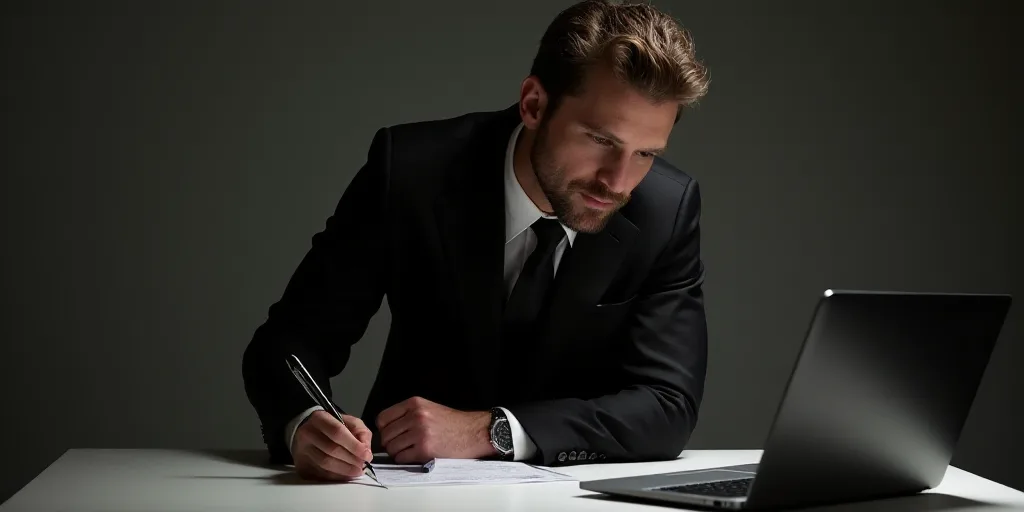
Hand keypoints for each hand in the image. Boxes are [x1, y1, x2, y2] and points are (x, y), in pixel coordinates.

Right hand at [291, 410, 373, 480]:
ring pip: (325, 464)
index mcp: (320, 419)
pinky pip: (320, 474)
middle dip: (351, 460)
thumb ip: (361, 433)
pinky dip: (336, 476)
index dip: (354, 446)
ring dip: (345, 470)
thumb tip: (366, 451)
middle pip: (331, 450)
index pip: (337, 432)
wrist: (307, 431)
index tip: (367, 455)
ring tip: (357, 471)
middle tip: (363, 465)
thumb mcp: (349, 422)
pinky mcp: (301, 465)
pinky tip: (345, 475)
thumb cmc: (332, 426)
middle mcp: (308, 434)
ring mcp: (302, 450)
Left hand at [376, 396, 494, 462]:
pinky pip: (401, 458)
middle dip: (390, 443)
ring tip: (410, 451)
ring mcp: (419, 433)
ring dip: (398, 452)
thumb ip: (408, 414)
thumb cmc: (452, 422)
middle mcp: (415, 416)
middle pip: (386, 435)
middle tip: (401, 446)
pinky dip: (405, 460)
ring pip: (392, 448)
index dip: (384, 429)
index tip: (392, 434)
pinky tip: (415, 456)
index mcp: (414, 403)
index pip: (383, 418)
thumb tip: (387, 429)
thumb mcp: (428, 408)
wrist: (473, 432)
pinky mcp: (424, 449)